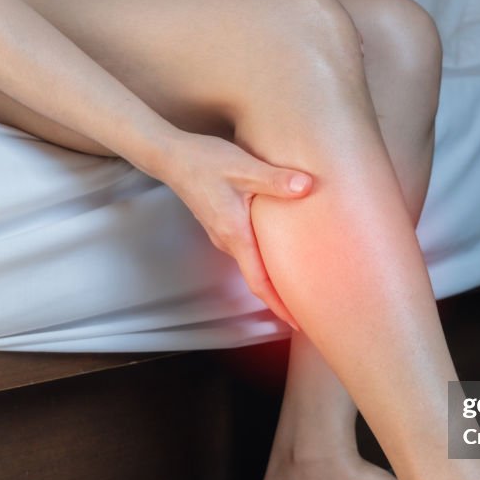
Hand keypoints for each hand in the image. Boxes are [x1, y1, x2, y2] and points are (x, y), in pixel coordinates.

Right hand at [158, 134, 311, 330]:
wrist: (170, 156)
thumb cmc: (204, 161)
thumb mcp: (243, 167)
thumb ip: (275, 179)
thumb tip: (306, 186)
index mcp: (235, 235)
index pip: (259, 282)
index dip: (279, 304)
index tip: (297, 323)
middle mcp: (227, 241)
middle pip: (257, 278)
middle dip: (281, 297)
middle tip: (309, 309)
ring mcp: (222, 234)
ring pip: (252, 263)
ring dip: (273, 276)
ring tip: (300, 283)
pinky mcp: (221, 223)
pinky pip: (247, 248)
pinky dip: (264, 258)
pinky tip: (280, 251)